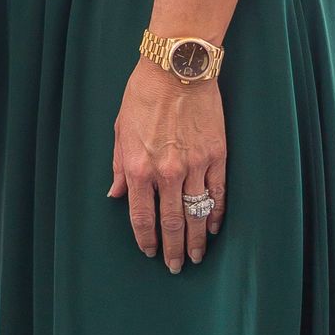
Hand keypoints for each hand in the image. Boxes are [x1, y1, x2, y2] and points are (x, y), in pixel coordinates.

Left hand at [108, 59, 226, 270]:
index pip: (142, 216)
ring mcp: (195, 166)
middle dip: (173, 248)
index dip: (146, 238)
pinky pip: (218, 193)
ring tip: (196, 256)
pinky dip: (216, 214)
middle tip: (175, 266)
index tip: (150, 252)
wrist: (177, 69)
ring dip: (196, 240)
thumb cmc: (143, 95)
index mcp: (138, 168)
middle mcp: (167, 172)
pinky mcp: (217, 156)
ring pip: (197, 213)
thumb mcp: (120, 130)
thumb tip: (116, 195)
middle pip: (172, 222)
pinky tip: (212, 227)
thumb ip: (119, 167)